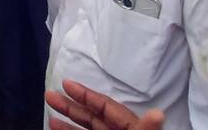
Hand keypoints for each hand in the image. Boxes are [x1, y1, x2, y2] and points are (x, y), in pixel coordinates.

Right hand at [46, 79, 165, 129]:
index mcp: (132, 127)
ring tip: (50, 114)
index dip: (87, 94)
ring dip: (67, 122)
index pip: (106, 107)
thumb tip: (159, 114)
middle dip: (70, 106)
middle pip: (92, 117)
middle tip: (49, 94)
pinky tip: (56, 128)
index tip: (66, 83)